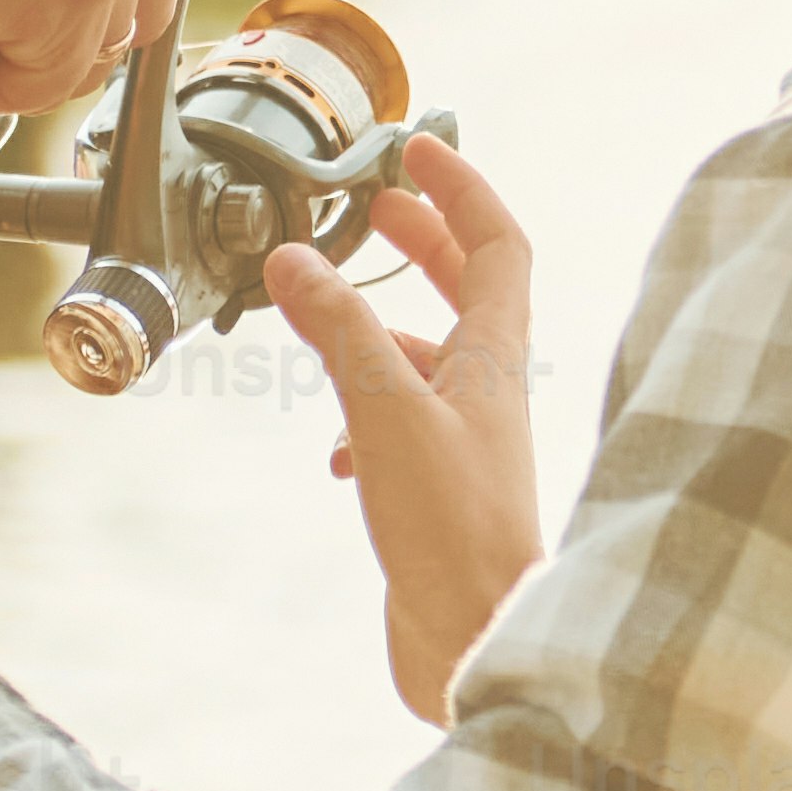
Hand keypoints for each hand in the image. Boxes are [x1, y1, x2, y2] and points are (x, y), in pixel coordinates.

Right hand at [263, 144, 546, 723]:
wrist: (480, 641)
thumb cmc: (452, 530)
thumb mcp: (385, 410)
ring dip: (379, 331)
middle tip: (372, 209)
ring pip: (428, 361)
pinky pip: (400, 428)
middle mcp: (490, 391)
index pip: (497, 244)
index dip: (461, 190)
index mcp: (495, 355)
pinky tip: (334, 451)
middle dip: (420, 243)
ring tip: (323, 320)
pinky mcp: (438, 492)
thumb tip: (295, 259)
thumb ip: (341, 331)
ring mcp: (466, 443)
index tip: (418, 149)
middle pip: (467, 292)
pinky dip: (362, 419)